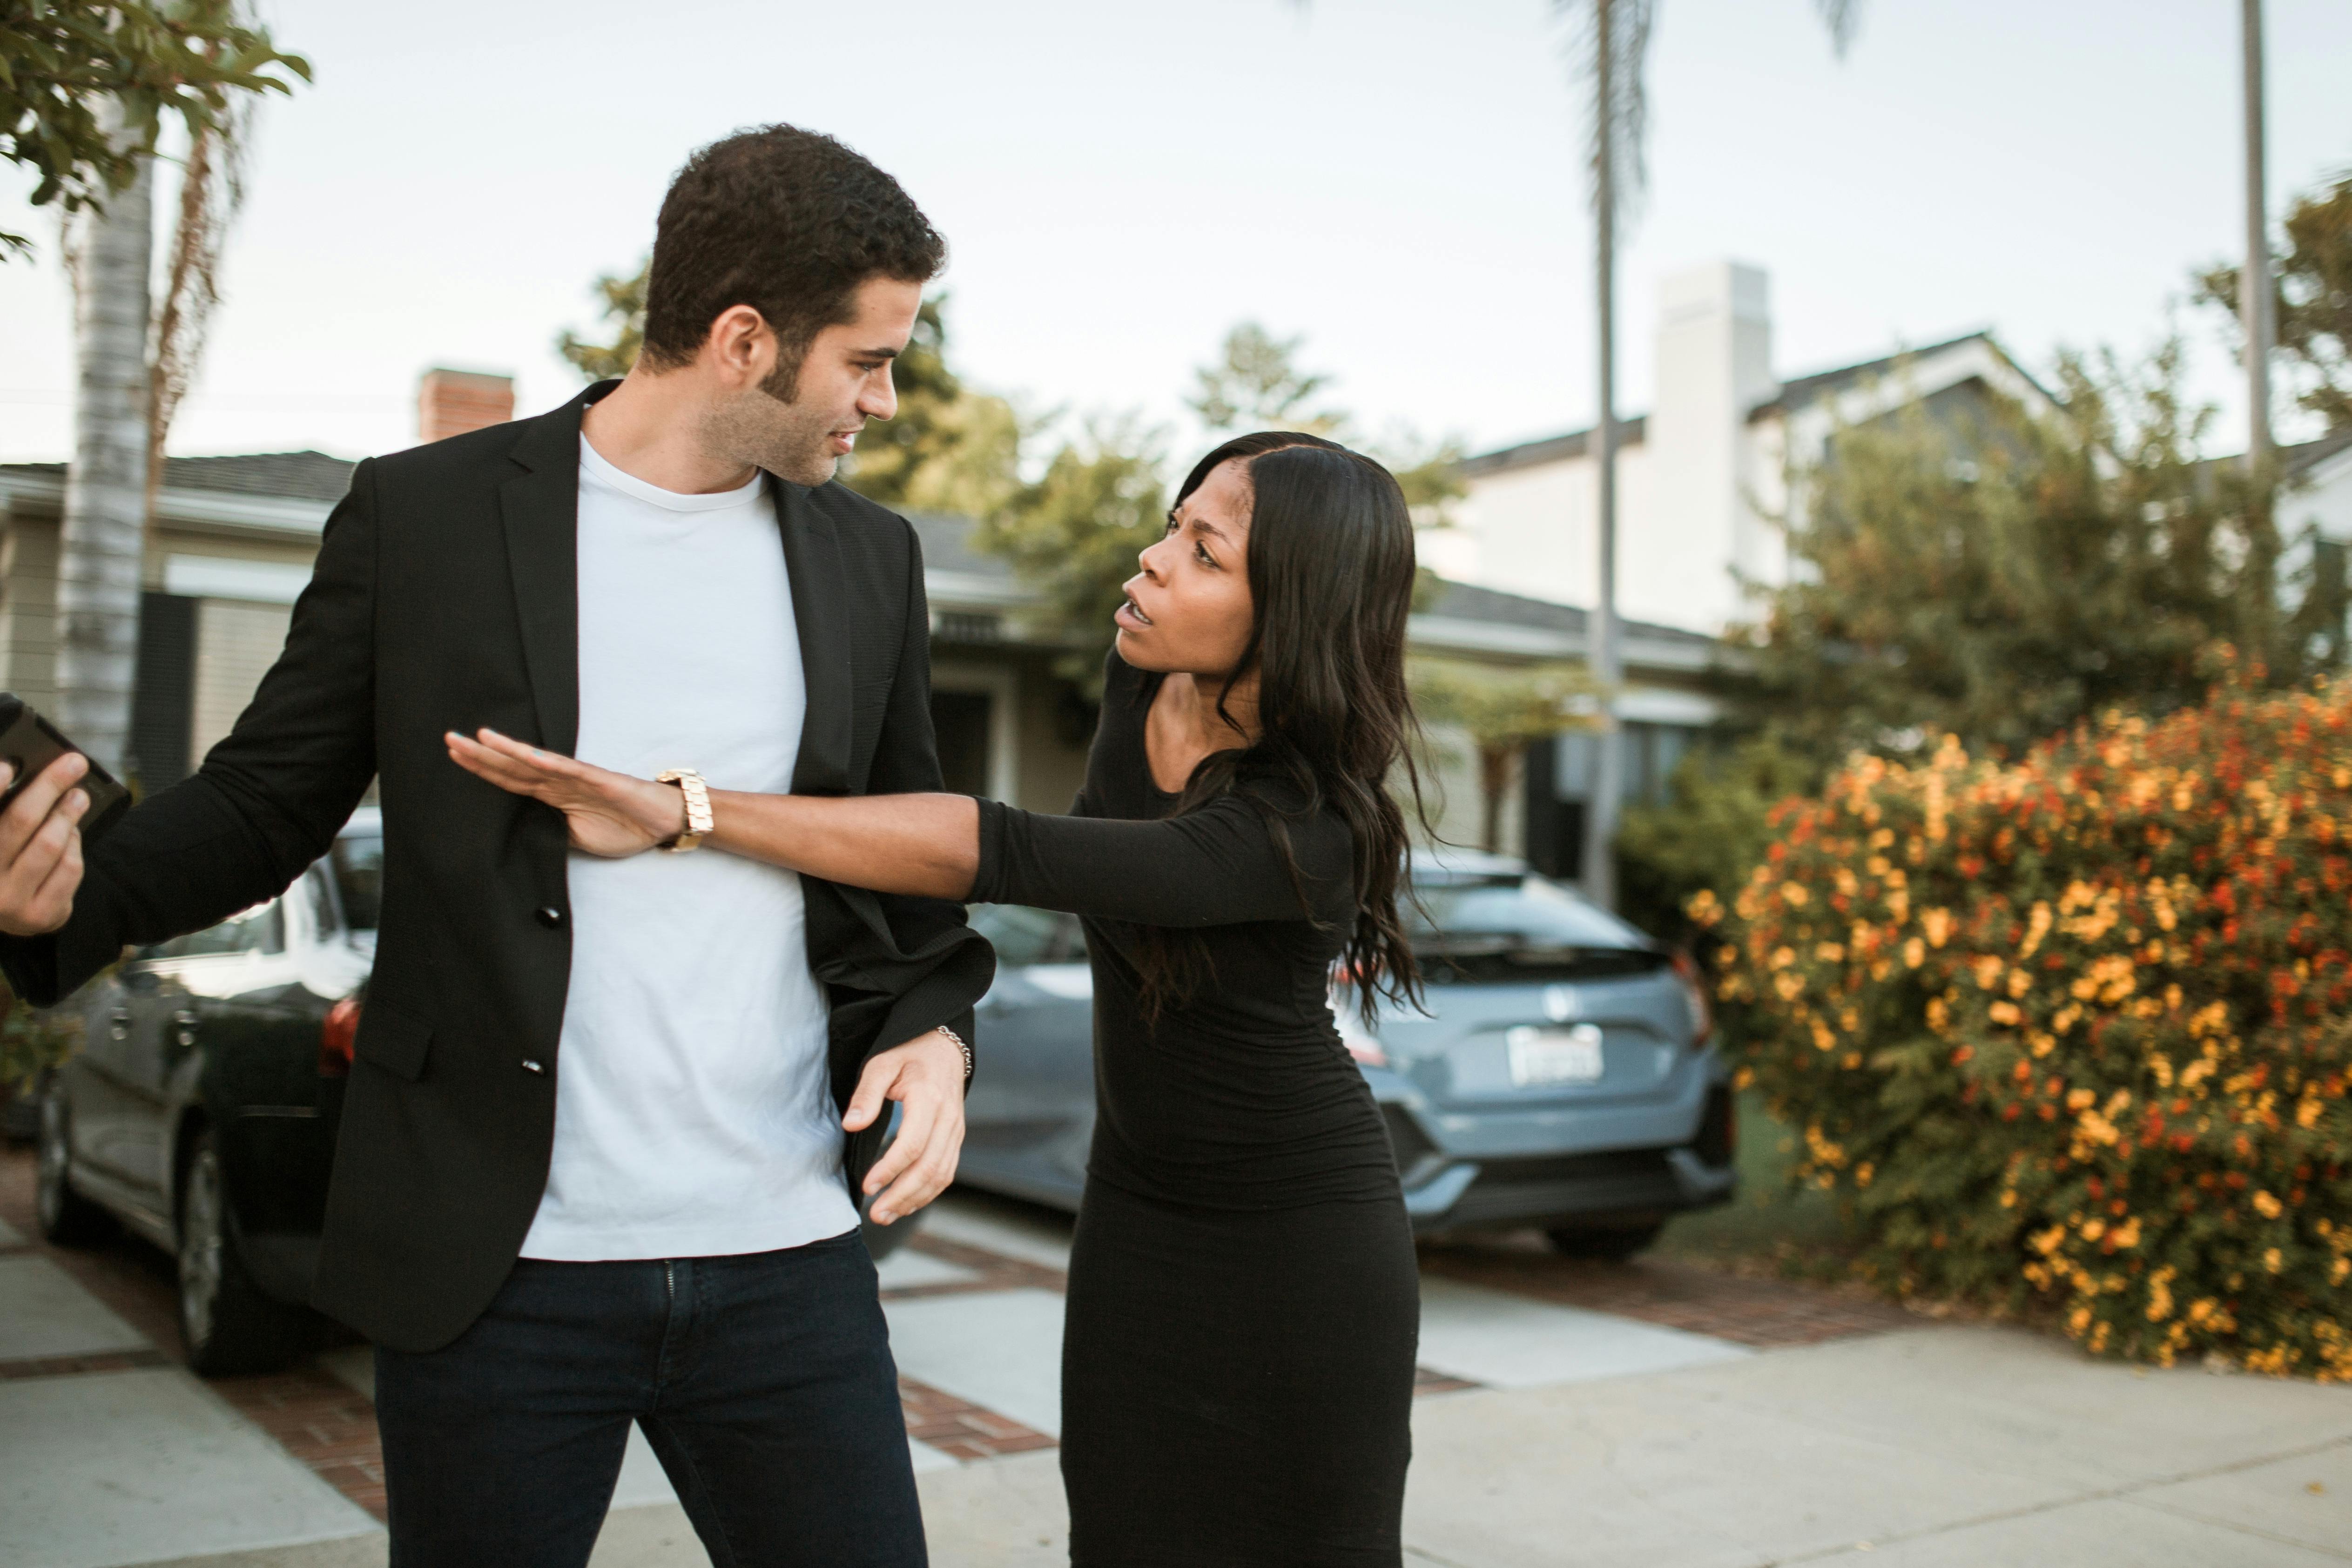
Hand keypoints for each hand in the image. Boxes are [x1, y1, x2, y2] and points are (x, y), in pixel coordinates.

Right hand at [0, 752, 89, 937]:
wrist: (9, 914)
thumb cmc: (1, 859)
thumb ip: (5, 810)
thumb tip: (25, 771)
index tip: (10, 766)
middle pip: (20, 821)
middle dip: (49, 787)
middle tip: (73, 764)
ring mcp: (8, 900)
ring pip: (49, 844)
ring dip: (68, 814)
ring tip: (78, 797)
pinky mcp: (39, 915)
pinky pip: (69, 867)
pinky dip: (74, 844)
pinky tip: (71, 833)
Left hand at [445, 729, 681, 857]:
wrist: (662, 822)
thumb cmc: (625, 826)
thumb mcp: (577, 838)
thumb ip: (550, 830)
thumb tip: (521, 834)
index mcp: (553, 795)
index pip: (509, 780)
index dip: (482, 769)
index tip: (454, 757)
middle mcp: (559, 782)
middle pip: (511, 767)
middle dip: (479, 754)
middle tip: (448, 739)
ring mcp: (577, 778)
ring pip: (534, 762)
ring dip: (506, 750)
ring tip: (477, 737)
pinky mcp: (597, 779)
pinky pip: (567, 769)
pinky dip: (545, 762)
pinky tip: (523, 754)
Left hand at [844, 1028, 966, 1224]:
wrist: (944, 1045)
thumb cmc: (909, 1053)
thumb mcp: (881, 1064)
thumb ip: (866, 1095)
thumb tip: (852, 1124)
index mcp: (930, 1099)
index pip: (913, 1144)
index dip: (890, 1169)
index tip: (867, 1185)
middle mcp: (948, 1118)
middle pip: (929, 1167)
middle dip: (902, 1195)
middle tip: (876, 1213)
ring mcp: (956, 1130)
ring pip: (941, 1174)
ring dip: (915, 1200)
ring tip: (887, 1214)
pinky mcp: (956, 1138)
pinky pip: (947, 1171)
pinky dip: (928, 1192)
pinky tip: (907, 1202)